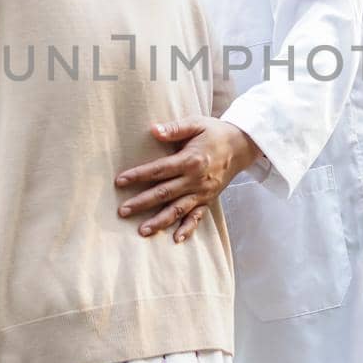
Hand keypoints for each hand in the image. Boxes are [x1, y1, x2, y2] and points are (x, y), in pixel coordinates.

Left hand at [115, 117, 261, 242]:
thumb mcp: (196, 123)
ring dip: (160, 221)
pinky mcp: (208, 199)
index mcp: (190, 160)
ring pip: (178, 209)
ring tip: (142, 231)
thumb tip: (153, 130)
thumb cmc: (215, 132)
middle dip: (142, 203)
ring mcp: (202, 192)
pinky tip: (176, 238)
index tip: (120, 181)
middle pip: (164, 193)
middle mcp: (195, 179)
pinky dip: (188, 228)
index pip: (159, 170)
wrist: (242, 145)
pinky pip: (197, 217)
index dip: (139, 175)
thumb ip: (175, 128)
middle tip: (122, 211)